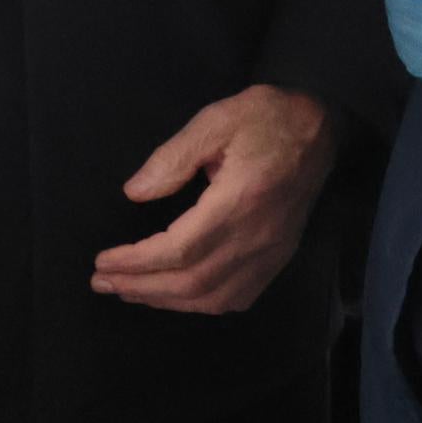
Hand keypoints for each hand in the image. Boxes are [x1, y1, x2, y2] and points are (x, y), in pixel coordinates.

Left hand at [91, 86, 337, 315]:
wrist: (320, 127)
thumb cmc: (265, 118)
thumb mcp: (215, 120)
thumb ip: (172, 157)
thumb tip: (135, 193)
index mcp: (240, 201)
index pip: (180, 249)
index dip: (137, 262)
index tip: (103, 261)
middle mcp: (258, 237)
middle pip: (193, 281)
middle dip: (141, 287)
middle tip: (101, 282)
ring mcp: (273, 252)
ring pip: (215, 297)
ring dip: (166, 302)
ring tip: (128, 291)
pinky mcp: (279, 257)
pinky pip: (239, 297)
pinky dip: (201, 305)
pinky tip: (175, 297)